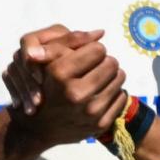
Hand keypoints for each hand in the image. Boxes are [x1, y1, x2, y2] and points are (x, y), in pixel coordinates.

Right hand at [2, 25, 126, 148]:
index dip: (93, 49)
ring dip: (111, 76)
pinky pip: (122, 96)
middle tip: (95, 67)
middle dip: (104, 61)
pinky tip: (100, 94)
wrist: (38, 127)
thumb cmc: (45, 86)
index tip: (87, 56)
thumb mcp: (49, 61)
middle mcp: (75, 94)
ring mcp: (89, 111)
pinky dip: (114, 93)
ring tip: (98, 80)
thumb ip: (70, 41)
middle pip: (112, 63)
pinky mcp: (100, 124)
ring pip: (120, 78)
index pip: (98, 49)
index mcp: (60, 73)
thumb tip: (101, 32)